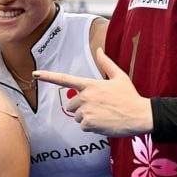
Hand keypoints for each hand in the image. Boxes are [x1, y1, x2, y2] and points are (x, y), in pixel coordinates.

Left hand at [33, 48, 152, 136]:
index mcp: (90, 84)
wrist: (140, 115)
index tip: (35, 75)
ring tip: (104, 115)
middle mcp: (85, 96)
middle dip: (81, 108)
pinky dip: (92, 127)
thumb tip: (99, 49)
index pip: (65, 79)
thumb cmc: (130, 96)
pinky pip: (83, 127)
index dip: (48, 77)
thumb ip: (106, 63)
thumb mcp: (119, 77)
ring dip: (87, 118)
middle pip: (71, 105)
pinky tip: (104, 123)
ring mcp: (86, 110)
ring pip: (77, 117)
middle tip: (100, 108)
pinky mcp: (89, 123)